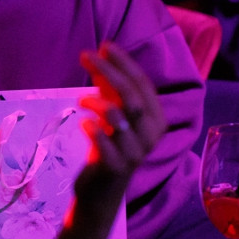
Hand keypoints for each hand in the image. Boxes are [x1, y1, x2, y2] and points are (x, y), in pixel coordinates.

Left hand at [76, 44, 164, 200]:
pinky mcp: (115, 166)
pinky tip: (83, 122)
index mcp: (157, 120)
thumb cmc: (108, 149)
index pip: (144, 84)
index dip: (125, 63)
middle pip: (133, 96)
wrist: (101, 193)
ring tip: (81, 98)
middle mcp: (151, 134)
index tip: (104, 46)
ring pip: (120, 115)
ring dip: (98, 100)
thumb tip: (100, 56)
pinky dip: (92, 127)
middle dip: (110, 72)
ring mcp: (135, 151)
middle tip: (87, 56)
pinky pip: (103, 140)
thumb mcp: (114, 117)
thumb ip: (111, 91)